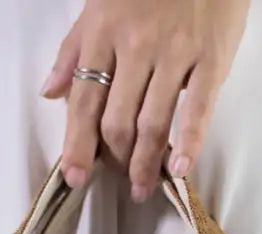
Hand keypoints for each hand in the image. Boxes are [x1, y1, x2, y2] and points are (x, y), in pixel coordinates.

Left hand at [42, 0, 250, 199]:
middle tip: (120, 181)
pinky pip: (197, 109)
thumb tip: (50, 92)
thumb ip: (74, 48)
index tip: (74, 176)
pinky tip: (179, 169)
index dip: (76, 144)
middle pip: (117, 121)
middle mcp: (136, 45)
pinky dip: (188, 143)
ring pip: (152, 123)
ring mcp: (175, 53)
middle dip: (115, 159)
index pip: (84, 101)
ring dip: (145, 164)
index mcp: (104, 32)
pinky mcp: (211, 58)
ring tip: (143, 188)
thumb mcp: (101, 3)